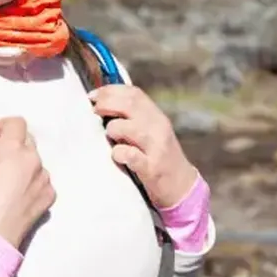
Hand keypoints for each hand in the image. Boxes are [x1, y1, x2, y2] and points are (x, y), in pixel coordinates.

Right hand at [0, 116, 53, 247]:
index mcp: (13, 149)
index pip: (16, 122)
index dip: (0, 128)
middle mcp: (34, 160)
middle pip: (27, 141)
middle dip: (11, 147)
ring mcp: (44, 181)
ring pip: (35, 164)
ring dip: (22, 167)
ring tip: (4, 184)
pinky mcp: (48, 199)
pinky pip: (42, 184)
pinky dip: (31, 186)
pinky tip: (16, 197)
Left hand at [89, 85, 199, 208]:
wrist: (182, 186)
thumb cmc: (159, 157)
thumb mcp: (152, 132)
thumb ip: (135, 118)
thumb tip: (105, 103)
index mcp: (157, 117)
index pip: (134, 94)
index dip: (111, 91)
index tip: (94, 95)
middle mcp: (159, 128)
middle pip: (130, 105)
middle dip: (107, 103)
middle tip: (93, 110)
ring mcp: (156, 148)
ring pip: (130, 128)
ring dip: (113, 128)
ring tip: (110, 136)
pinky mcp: (152, 168)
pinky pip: (131, 155)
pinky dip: (119, 153)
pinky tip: (117, 156)